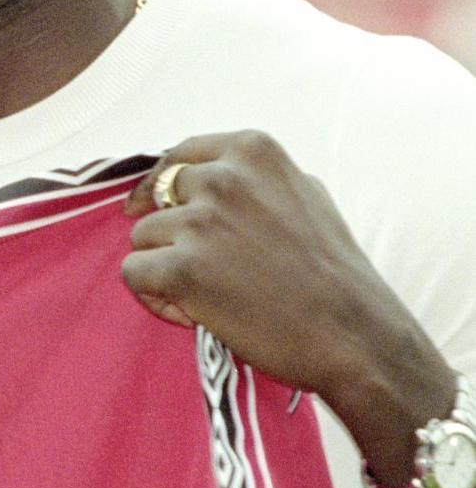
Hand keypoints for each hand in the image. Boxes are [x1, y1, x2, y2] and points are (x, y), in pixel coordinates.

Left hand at [122, 131, 454, 478]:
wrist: (354, 335)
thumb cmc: (334, 272)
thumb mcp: (308, 196)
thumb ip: (258, 180)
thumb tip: (215, 173)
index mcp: (252, 152)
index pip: (178, 157)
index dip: (162, 185)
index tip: (150, 205)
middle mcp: (222, 179)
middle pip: (156, 198)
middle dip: (172, 233)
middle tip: (208, 268)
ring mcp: (200, 223)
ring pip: (142, 238)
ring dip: (164, 267)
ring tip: (212, 295)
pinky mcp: (181, 269)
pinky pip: (134, 273)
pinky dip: (155, 297)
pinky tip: (194, 313)